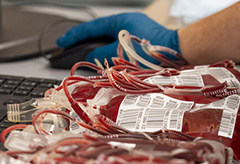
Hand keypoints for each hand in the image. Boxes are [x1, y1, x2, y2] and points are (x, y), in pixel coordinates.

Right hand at [56, 13, 180, 64]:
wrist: (178, 54)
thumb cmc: (153, 50)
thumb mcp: (121, 52)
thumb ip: (103, 53)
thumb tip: (91, 56)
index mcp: (120, 21)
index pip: (91, 27)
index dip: (74, 36)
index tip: (62, 42)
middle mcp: (127, 25)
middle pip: (100, 35)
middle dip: (85, 45)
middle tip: (71, 54)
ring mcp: (134, 34)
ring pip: (110, 44)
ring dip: (100, 54)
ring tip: (89, 63)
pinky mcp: (140, 45)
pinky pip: (120, 50)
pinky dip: (111, 57)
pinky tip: (108, 66)